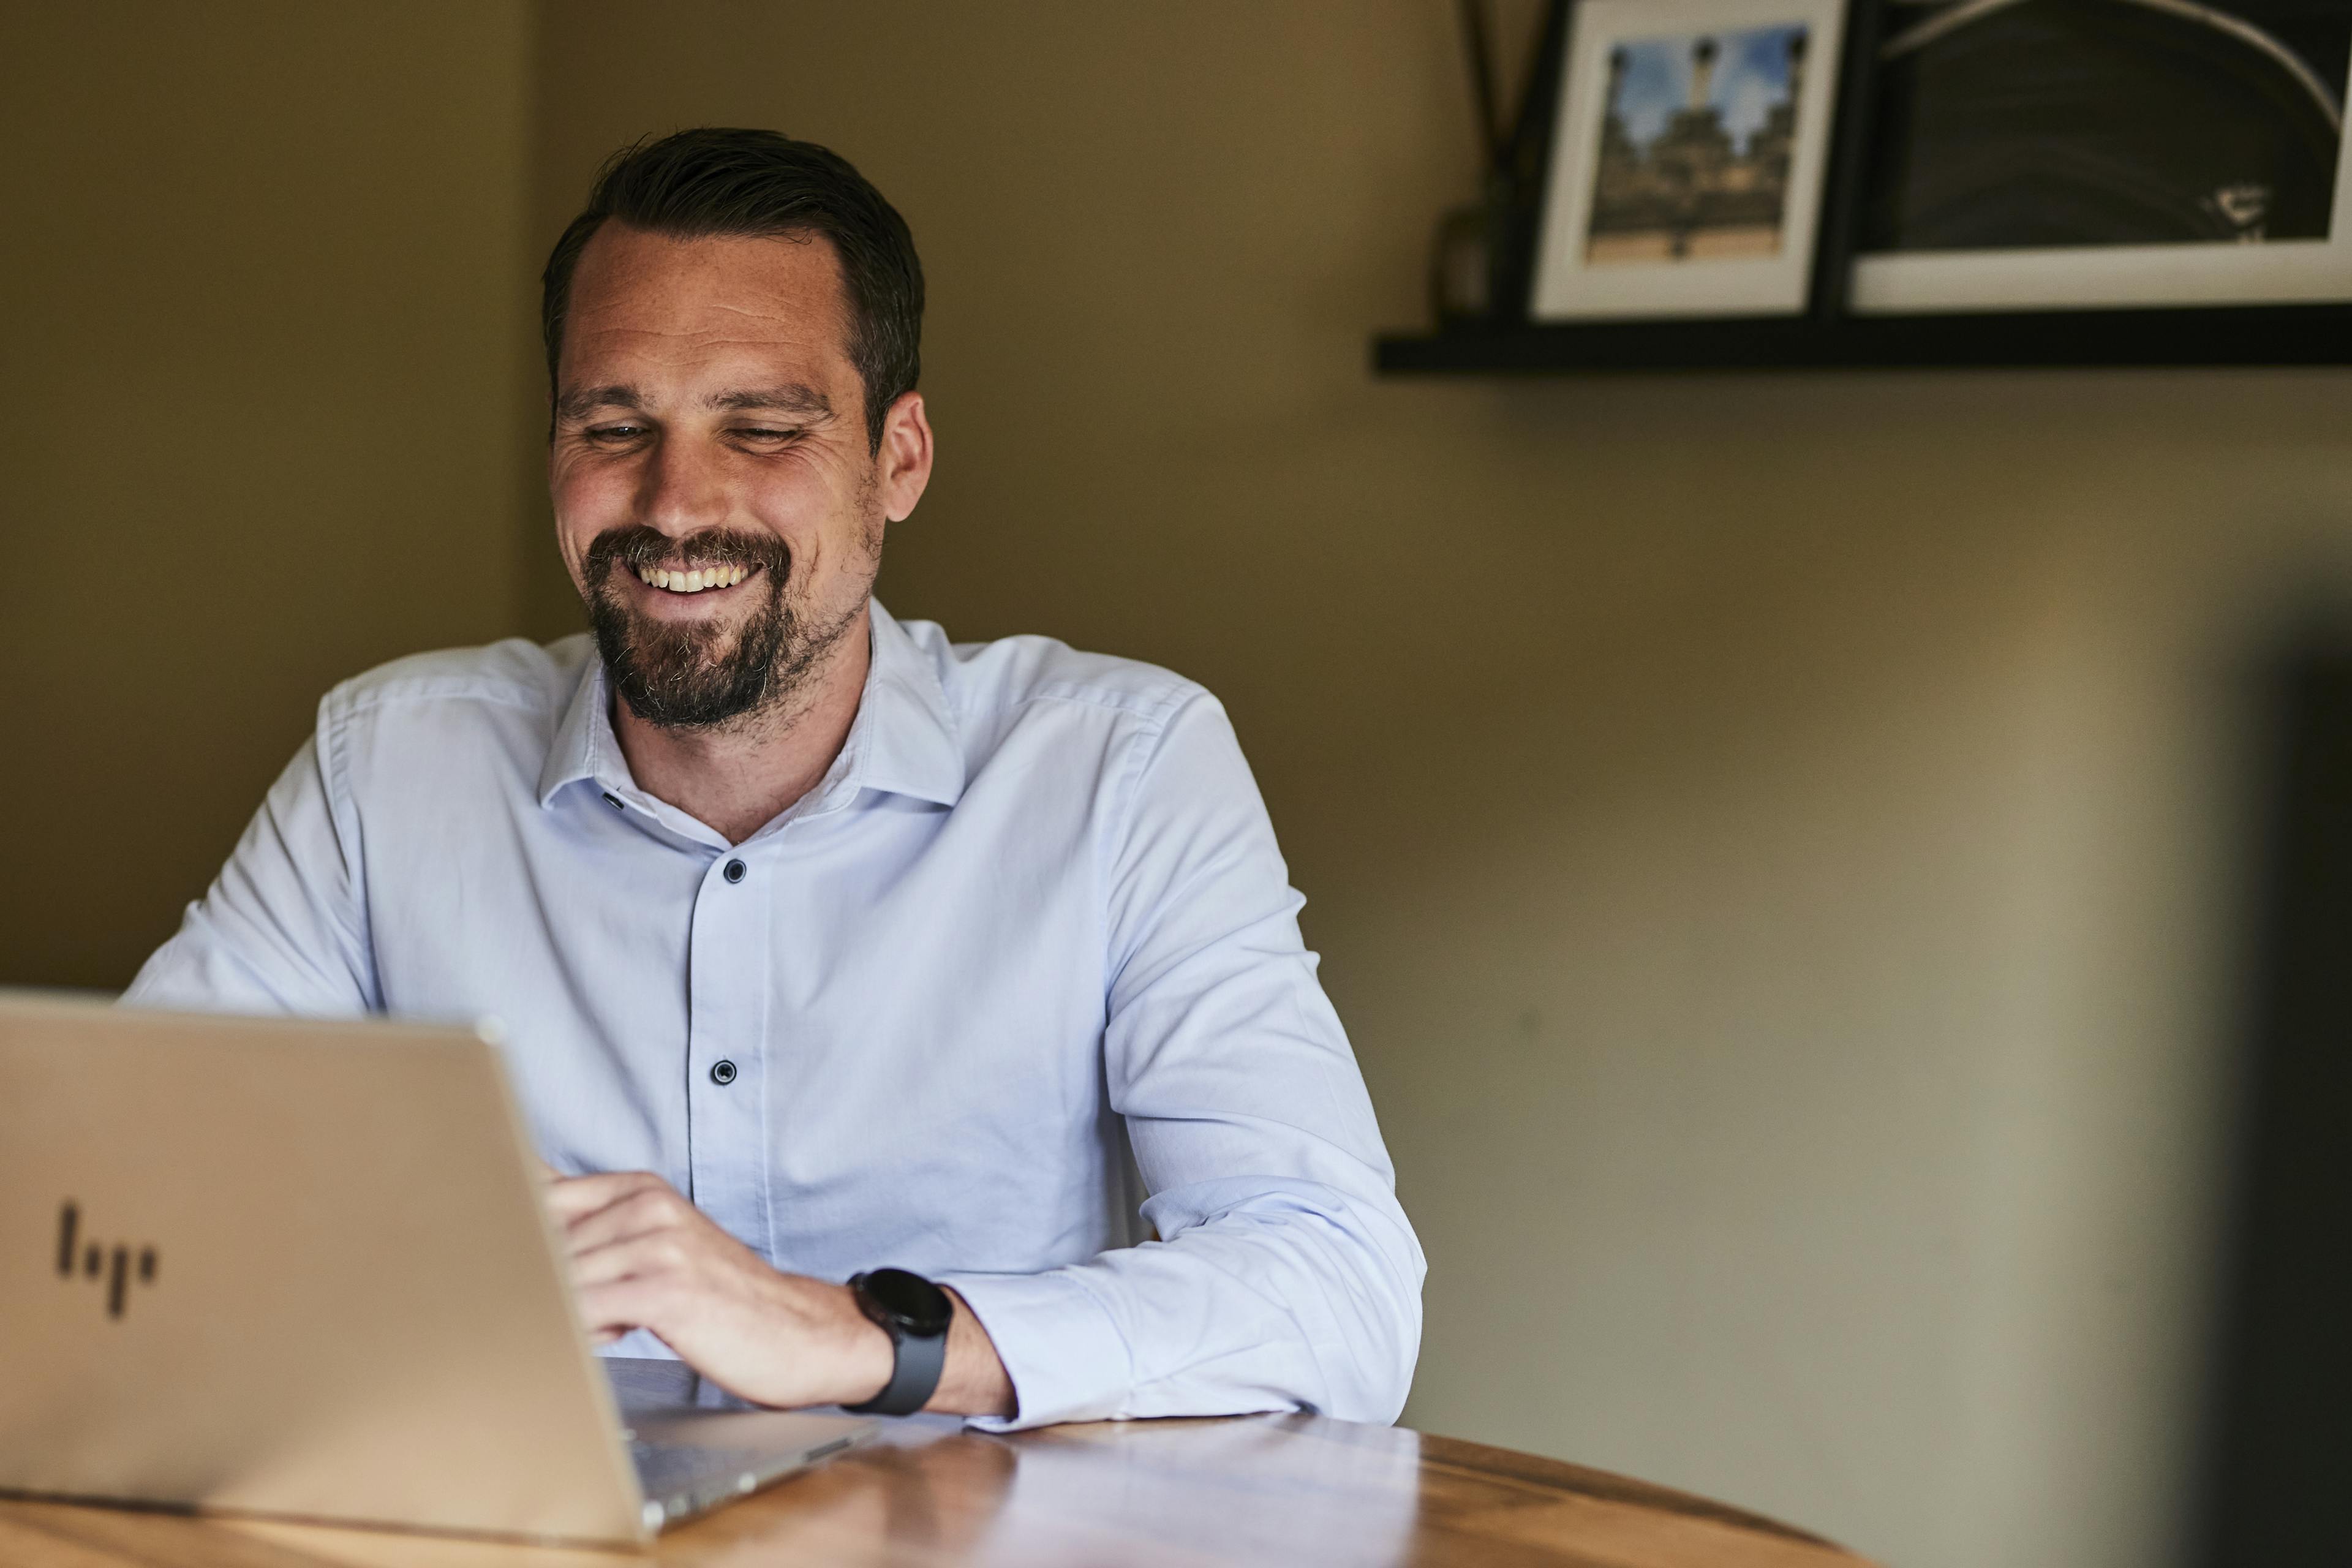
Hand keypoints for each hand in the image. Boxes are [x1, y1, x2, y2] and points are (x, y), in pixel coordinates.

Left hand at [544, 1171, 1014, 1416]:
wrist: (797, 1332)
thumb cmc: (718, 1300)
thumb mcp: (655, 1249)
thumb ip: (594, 1231)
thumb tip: (520, 1211)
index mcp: (638, 1190)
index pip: (541, 1192)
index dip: (501, 1223)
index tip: (475, 1243)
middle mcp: (646, 1205)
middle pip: (540, 1239)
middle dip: (532, 1280)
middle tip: (557, 1307)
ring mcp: (657, 1242)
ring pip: (561, 1278)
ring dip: (563, 1312)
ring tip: (613, 1325)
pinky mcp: (666, 1288)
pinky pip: (589, 1309)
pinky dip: (579, 1330)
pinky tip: (612, 1335)